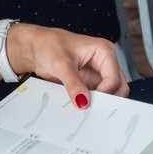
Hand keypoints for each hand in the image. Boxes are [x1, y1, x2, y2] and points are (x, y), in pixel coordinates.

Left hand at [6, 24, 128, 106]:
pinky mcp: (88, 83)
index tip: (90, 101)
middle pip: (118, 87)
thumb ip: (73, 84)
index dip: (105, 92)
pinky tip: (80, 106)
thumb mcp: (61, 64)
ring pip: (109, 94)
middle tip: (92, 108)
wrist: (34, 48)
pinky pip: (95, 97)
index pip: (114, 78)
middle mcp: (104, 63)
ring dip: (99, 102)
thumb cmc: (48, 44)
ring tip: (85, 108)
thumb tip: (83, 102)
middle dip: (107, 99)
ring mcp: (97, 74)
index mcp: (104, 51)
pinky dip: (90, 103)